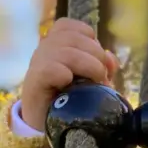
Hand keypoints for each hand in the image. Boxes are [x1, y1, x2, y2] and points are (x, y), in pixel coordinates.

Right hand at [21, 18, 118, 132]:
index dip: (88, 37)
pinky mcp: (35, 80)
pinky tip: (70, 84)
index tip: (97, 56)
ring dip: (89, 67)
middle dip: (96, 55)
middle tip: (102, 77)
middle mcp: (45, 49)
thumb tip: (111, 58)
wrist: (46, 122)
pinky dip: (65, 74)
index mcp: (55, 44)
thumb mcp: (90, 80)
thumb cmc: (69, 97)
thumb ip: (102, 66)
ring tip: (94, 84)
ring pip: (67, 52)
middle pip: (74, 37)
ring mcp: (38, 63)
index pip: (68, 25)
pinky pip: (51, 69)